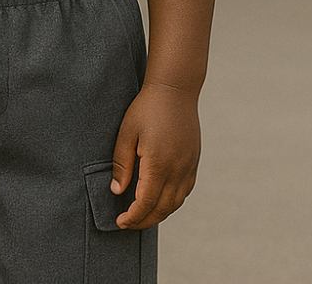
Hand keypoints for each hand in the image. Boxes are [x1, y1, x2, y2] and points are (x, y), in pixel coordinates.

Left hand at [110, 81, 201, 229]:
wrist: (175, 89)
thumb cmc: (147, 108)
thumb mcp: (127, 132)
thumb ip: (122, 163)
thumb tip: (117, 191)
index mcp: (158, 163)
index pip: (146, 203)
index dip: (133, 217)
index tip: (120, 222)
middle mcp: (177, 169)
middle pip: (162, 208)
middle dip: (144, 221)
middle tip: (128, 223)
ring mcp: (188, 166)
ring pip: (176, 203)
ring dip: (159, 214)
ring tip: (142, 215)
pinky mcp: (193, 161)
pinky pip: (185, 191)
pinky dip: (172, 202)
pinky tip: (160, 199)